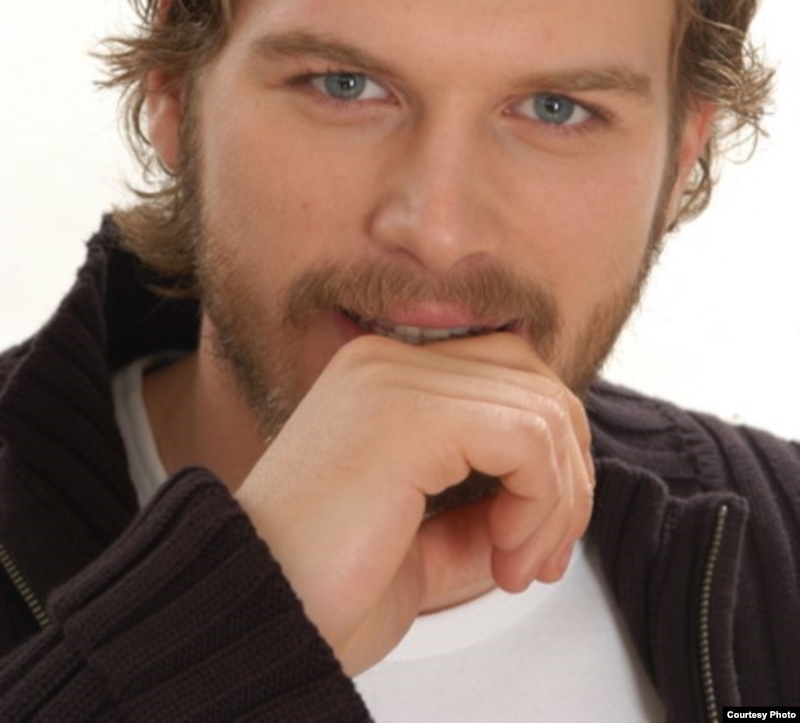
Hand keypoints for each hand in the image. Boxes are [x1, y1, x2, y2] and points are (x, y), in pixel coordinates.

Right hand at [235, 332, 593, 674]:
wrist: (254, 618)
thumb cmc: (321, 591)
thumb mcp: (425, 542)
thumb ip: (483, 509)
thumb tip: (552, 501)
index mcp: (382, 379)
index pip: (507, 376)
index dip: (547, 456)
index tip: (532, 541)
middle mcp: (387, 360)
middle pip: (534, 381)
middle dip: (565, 474)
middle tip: (538, 556)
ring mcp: (394, 378)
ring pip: (543, 409)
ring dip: (556, 501)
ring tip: (517, 566)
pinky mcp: (408, 413)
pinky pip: (528, 437)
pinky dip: (541, 503)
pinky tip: (503, 556)